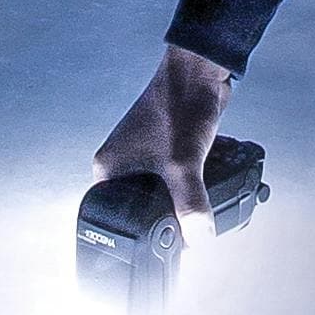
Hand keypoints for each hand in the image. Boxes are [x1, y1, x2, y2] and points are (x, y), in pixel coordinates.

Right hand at [95, 43, 231, 229]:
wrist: (200, 73)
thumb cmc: (179, 105)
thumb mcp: (184, 164)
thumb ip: (192, 205)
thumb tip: (199, 239)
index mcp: (108, 170)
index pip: (120, 217)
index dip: (146, 233)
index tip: (170, 241)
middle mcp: (120, 163)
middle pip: (144, 208)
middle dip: (170, 217)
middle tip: (191, 223)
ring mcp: (142, 156)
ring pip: (163, 193)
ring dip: (183, 200)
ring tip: (199, 202)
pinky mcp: (164, 150)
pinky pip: (175, 178)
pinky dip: (191, 184)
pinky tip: (206, 187)